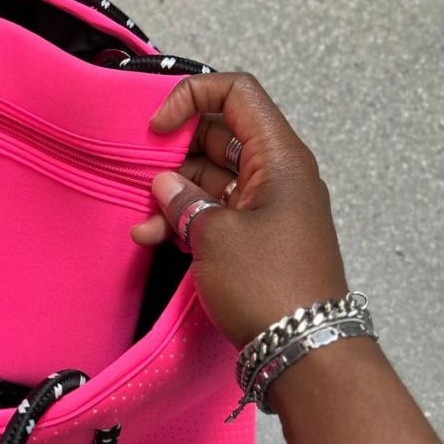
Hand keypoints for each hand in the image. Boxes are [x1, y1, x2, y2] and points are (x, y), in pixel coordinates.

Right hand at [130, 73, 348, 347]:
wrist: (302, 350)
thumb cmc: (271, 288)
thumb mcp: (215, 235)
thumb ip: (183, 201)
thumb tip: (165, 186)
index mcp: (279, 157)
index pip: (236, 93)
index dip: (191, 97)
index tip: (157, 127)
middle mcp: (276, 175)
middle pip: (218, 136)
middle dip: (173, 152)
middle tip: (140, 173)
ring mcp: (264, 207)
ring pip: (209, 178)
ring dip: (171, 194)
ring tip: (143, 221)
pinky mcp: (253, 238)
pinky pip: (213, 212)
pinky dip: (182, 219)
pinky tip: (152, 236)